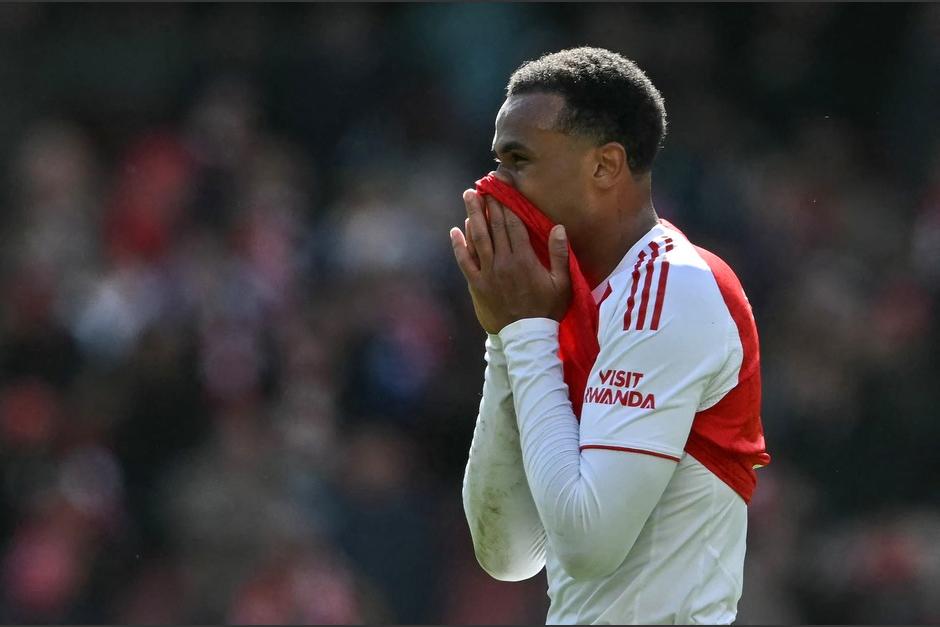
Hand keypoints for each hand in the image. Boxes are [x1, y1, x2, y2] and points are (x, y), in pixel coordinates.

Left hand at [450, 189, 570, 333]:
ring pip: (478, 238)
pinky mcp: (477, 285)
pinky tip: (456, 230)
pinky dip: (459, 245)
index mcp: (524, 259)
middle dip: (489, 203)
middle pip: (494, 226)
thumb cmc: (547, 310)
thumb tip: (558, 227)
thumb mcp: (562, 284)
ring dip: (473, 215)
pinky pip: (465, 261)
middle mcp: (504, 262)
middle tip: (483, 184)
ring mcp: (488, 273)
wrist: (526, 338)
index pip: (513, 223)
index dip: (508, 202)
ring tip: (469, 196)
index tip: (503, 187)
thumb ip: (560, 255)